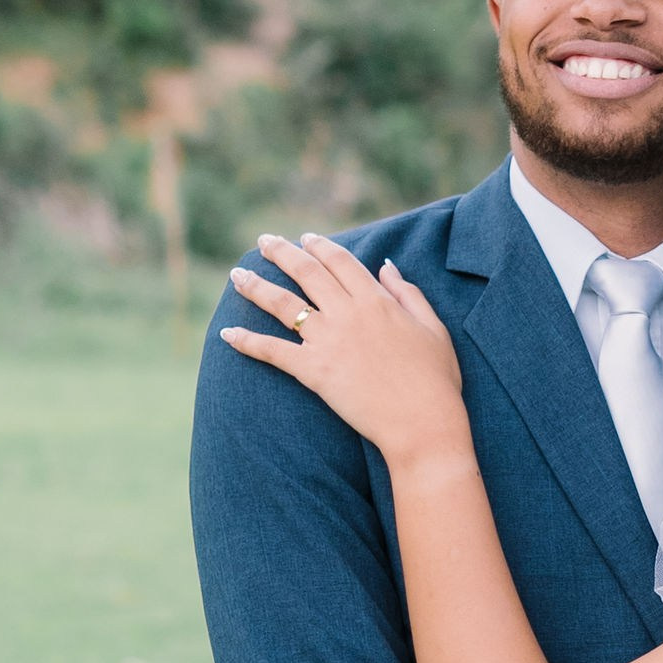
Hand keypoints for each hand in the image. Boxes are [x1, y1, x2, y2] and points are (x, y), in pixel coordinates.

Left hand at [221, 235, 468, 470]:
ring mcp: (327, 341)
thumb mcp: (433, 327)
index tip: (305, 238)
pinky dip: (247, 342)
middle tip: (263, 242)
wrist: (423, 424)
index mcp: (376, 300)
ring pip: (282, 304)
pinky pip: (272, 351)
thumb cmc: (436, 379)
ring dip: (255, 286)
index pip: (339, 261)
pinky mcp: (313, 371)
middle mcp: (347, 313)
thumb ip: (407, 293)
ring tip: (236, 275)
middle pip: (305, 272)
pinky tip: (227, 334)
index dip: (319, 246)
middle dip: (281, 252)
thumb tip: (386, 266)